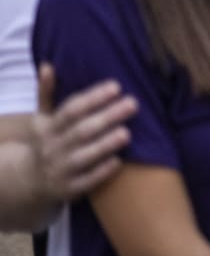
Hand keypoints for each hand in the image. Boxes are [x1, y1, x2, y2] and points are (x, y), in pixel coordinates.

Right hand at [30, 63, 137, 201]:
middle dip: (107, 116)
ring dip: (105, 144)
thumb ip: (46, 93)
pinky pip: (85, 182)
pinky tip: (119, 162)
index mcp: (47, 128)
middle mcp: (52, 148)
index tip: (116, 86)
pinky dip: (101, 172)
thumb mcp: (42, 118)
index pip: (71, 110)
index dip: (93, 98)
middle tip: (133, 103)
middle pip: (81, 131)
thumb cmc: (47, 142)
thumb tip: (47, 65)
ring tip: (128, 132)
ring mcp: (59, 170)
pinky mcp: (68, 190)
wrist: (29, 182)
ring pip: (83, 156)